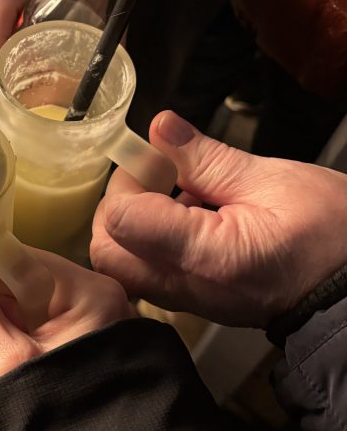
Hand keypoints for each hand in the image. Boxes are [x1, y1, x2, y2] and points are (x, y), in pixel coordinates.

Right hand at [0, 248, 132, 384]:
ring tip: (16, 356)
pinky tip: (30, 359)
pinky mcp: (100, 338)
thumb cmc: (52, 411)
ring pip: (43, 300)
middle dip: (7, 304)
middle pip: (35, 278)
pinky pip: (58, 319)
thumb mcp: (6, 360)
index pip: (25, 259)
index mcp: (91, 292)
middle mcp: (106, 295)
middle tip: (0, 341)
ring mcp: (107, 317)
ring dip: (20, 320)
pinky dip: (36, 333)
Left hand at [91, 110, 346, 326]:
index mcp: (204, 256)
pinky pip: (150, 271)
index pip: (122, 222)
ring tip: (185, 196)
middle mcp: (187, 287)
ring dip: (137, 223)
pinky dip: (155, 240)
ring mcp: (189, 301)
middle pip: (107, 252)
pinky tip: (196, 216)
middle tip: (159, 176)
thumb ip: (206, 158)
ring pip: (124, 265)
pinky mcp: (196, 301)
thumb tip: (159, 129)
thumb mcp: (272, 180)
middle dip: (119, 206)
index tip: (156, 161)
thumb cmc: (333, 237)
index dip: (129, 182)